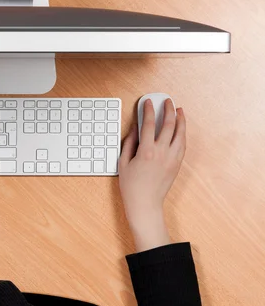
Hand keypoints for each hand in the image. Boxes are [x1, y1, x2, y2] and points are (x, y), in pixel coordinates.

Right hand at [118, 99, 185, 251]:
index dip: (148, 110)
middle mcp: (161, 152)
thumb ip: (129, 143)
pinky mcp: (177, 164)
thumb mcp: (123, 163)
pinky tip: (180, 129)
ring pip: (180, 133)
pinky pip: (182, 144)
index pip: (148, 124)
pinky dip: (182, 133)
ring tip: (179, 110)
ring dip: (180, 119)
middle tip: (167, 101)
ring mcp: (171, 158)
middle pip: (168, 124)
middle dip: (168, 110)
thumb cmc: (131, 186)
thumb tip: (134, 129)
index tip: (148, 103)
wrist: (145, 203)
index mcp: (146, 151)